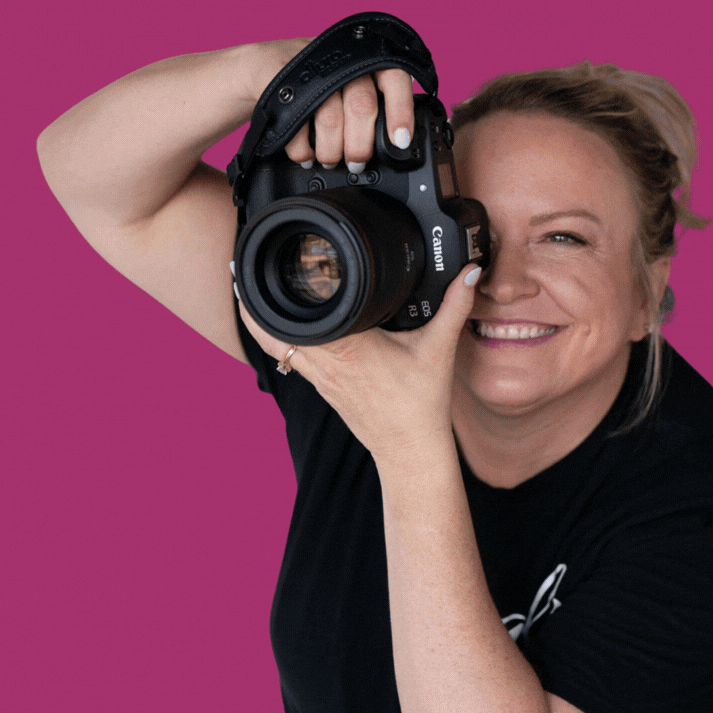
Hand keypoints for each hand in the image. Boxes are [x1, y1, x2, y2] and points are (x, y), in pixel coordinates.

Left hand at [238, 264, 482, 465]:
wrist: (409, 450)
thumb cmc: (419, 406)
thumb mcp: (438, 349)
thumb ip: (453, 307)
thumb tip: (469, 274)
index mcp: (344, 346)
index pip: (293, 314)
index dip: (269, 289)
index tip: (257, 261)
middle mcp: (322, 361)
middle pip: (268, 328)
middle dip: (252, 298)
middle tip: (242, 265)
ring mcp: (318, 376)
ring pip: (274, 345)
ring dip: (261, 318)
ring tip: (252, 286)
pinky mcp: (322, 385)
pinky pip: (290, 356)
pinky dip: (280, 336)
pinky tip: (285, 320)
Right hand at [243, 37, 415, 173]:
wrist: (265, 66)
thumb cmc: (320, 82)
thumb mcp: (351, 81)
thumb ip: (375, 102)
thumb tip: (400, 145)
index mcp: (367, 59)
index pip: (395, 77)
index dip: (401, 111)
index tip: (401, 141)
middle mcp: (343, 60)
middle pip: (361, 106)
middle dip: (360, 146)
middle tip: (356, 163)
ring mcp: (313, 69)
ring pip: (330, 119)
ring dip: (331, 151)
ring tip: (330, 160)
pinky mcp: (283, 81)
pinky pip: (298, 127)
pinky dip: (303, 151)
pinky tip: (307, 154)